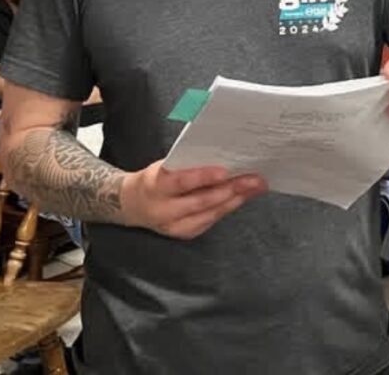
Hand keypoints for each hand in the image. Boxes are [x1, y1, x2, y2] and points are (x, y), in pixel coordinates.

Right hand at [120, 160, 266, 238]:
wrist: (132, 204)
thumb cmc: (155, 178)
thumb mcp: (164, 166)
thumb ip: (188, 164)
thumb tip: (223, 154)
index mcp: (155, 186)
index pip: (181, 182)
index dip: (203, 177)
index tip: (225, 171)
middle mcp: (163, 210)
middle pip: (201, 201)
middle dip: (231, 190)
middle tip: (254, 178)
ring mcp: (174, 227)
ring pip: (210, 213)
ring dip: (236, 199)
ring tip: (256, 186)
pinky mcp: (184, 234)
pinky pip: (211, 220)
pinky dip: (228, 207)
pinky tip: (243, 197)